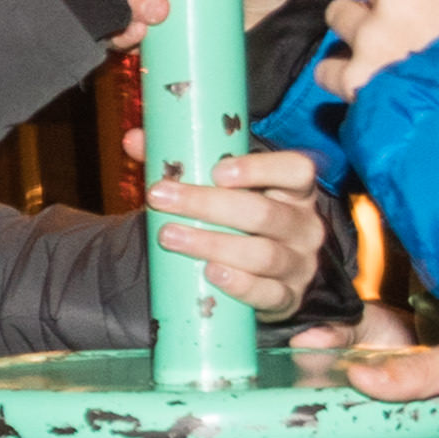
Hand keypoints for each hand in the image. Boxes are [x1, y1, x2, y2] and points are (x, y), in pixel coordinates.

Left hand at [141, 147, 328, 321]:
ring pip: (263, 254)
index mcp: (295, 191)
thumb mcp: (217, 189)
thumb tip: (134, 140)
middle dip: (208, 204)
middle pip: (264, 213)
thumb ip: (180, 162)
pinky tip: (211, 273)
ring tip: (169, 236)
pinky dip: (240, 285)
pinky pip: (269, 293)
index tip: (216, 171)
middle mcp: (304, 226)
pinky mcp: (288, 297)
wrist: (249, 274)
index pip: (296, 170)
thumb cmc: (233, 221)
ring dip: (211, 244)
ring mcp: (300, 264)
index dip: (261, 168)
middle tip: (161, 198)